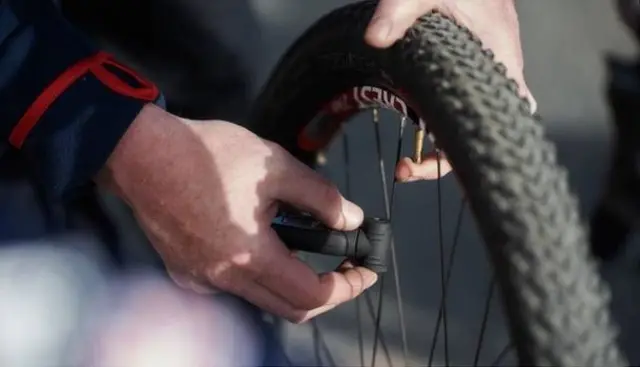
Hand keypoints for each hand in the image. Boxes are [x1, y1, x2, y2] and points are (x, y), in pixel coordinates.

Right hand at [98, 104, 377, 322]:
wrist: (141, 153)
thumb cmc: (204, 154)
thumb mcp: (275, 165)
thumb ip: (320, 198)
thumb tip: (350, 220)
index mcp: (249, 254)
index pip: (312, 295)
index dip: (347, 287)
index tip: (364, 272)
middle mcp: (223, 278)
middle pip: (289, 309)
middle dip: (325, 293)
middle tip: (344, 269)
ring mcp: (200, 279)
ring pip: (261, 299)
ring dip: (290, 282)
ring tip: (302, 245)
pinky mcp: (184, 272)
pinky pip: (232, 287)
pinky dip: (257, 274)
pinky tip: (258, 242)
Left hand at [365, 0, 534, 181]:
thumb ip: (398, 10)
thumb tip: (375, 38)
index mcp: (497, 60)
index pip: (503, 117)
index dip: (477, 148)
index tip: (438, 164)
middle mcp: (496, 75)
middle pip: (483, 135)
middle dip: (447, 160)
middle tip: (408, 169)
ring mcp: (484, 75)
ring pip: (470, 126)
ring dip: (440, 148)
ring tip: (406, 164)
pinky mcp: (470, 71)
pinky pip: (459, 109)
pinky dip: (439, 126)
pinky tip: (414, 131)